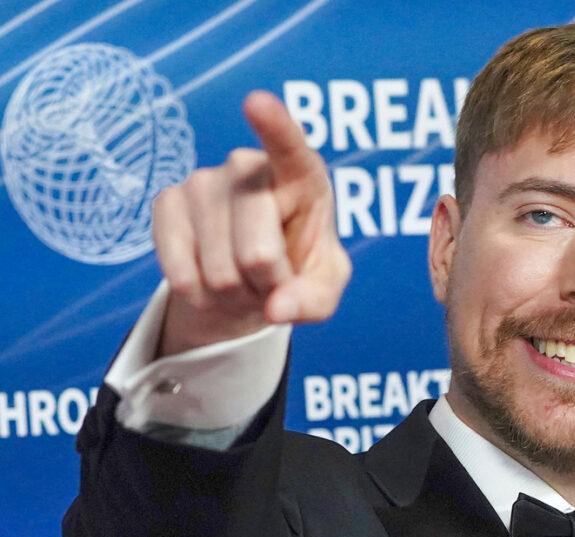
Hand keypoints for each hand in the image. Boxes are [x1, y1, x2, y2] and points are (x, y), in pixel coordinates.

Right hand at [152, 91, 350, 355]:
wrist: (249, 280)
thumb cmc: (298, 274)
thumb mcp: (323, 291)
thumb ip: (313, 301)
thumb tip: (278, 310)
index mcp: (301, 176)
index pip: (289, 148)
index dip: (274, 126)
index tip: (256, 102)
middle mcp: (249, 167)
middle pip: (257, 253)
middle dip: (267, 285)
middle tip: (272, 280)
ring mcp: (204, 181)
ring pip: (218, 271)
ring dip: (234, 294)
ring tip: (244, 278)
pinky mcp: (166, 202)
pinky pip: (180, 273)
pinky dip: (199, 294)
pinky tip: (210, 280)